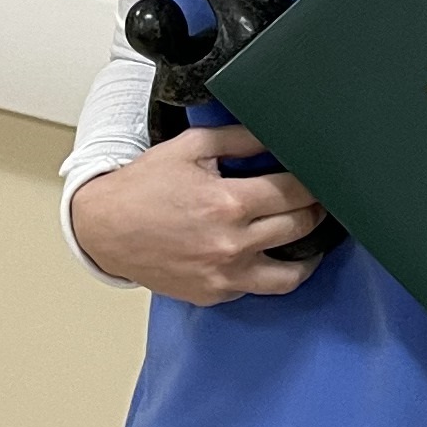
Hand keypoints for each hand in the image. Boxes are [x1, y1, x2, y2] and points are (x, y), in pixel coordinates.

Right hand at [68, 125, 324, 302]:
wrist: (103, 229)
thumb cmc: (144, 186)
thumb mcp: (190, 147)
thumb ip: (239, 138)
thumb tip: (277, 132)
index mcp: (227, 203)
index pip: (294, 192)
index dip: (315, 181)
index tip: (322, 176)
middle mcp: (231, 244)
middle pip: (300, 227)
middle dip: (317, 210)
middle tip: (321, 200)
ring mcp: (224, 276)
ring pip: (291, 273)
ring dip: (309, 252)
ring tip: (311, 235)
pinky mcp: (214, 294)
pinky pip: (257, 287)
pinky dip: (268, 270)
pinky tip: (270, 253)